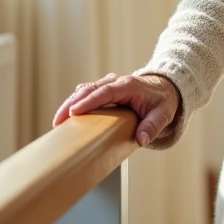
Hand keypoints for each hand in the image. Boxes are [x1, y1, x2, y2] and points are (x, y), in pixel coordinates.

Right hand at [52, 72, 181, 147]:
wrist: (166, 88)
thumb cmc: (163, 101)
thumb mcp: (163, 114)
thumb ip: (153, 126)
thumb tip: (141, 140)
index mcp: (129, 86)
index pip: (105, 92)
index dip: (89, 101)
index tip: (74, 111)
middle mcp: (117, 83)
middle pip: (89, 90)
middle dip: (72, 103)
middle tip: (58, 120)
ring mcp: (110, 85)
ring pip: (85, 90)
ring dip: (70, 102)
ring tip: (58, 120)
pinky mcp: (106, 91)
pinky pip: (88, 94)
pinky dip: (76, 102)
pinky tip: (67, 114)